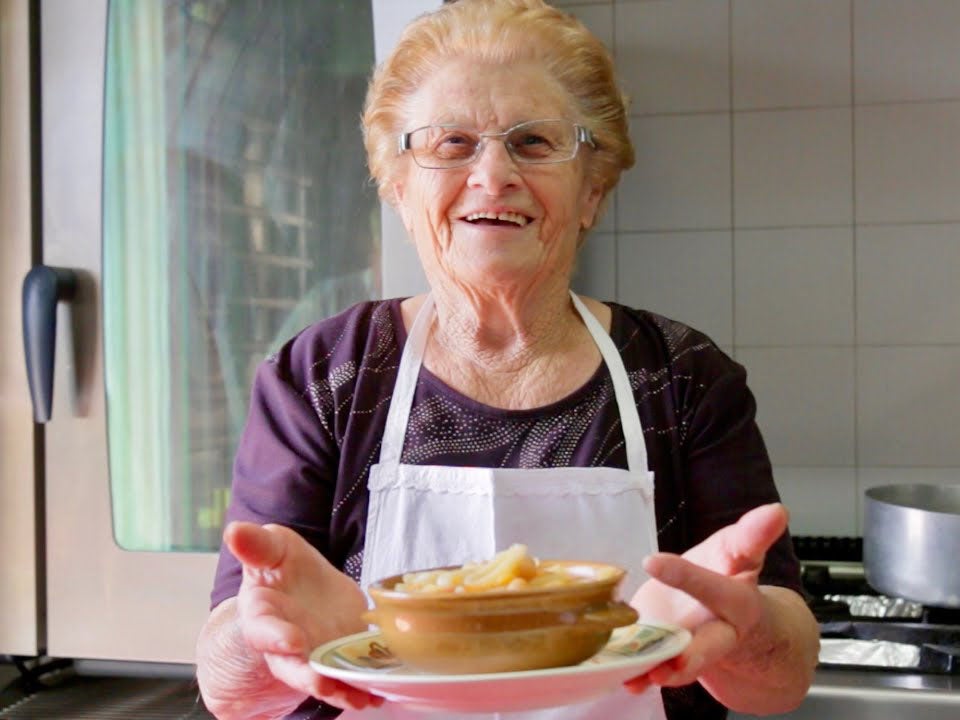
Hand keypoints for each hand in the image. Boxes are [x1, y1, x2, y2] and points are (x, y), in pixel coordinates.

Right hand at [227, 521, 383, 710]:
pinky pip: (347, 677)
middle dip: (306, 676)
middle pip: (290, 666)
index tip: (292, 641)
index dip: (276, 637)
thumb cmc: (281, 565)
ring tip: (360, 696)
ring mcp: (311, 654)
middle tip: (321, 683)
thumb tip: (234, 530)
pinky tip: (377, 693)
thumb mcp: (272, 547)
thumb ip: (256, 544)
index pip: (263, 630)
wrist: (302, 584)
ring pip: (321, 678)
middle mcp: (284, 642)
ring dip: (338, 689)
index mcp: (261, 614)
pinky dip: (361, 687)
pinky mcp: (336, 657)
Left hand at [624, 503, 788, 692]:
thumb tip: (778, 510)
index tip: (652, 560)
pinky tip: (624, 678)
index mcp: (738, 602)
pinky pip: (656, 671)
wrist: (737, 625)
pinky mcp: (669, 656)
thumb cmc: (732, 581)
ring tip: (642, 676)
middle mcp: (717, 632)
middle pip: (710, 646)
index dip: (686, 576)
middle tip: (675, 664)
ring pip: (680, 666)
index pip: (715, 588)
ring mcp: (692, 649)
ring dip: (661, 672)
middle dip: (693, 656)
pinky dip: (639, 676)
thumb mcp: (740, 553)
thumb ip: (753, 534)